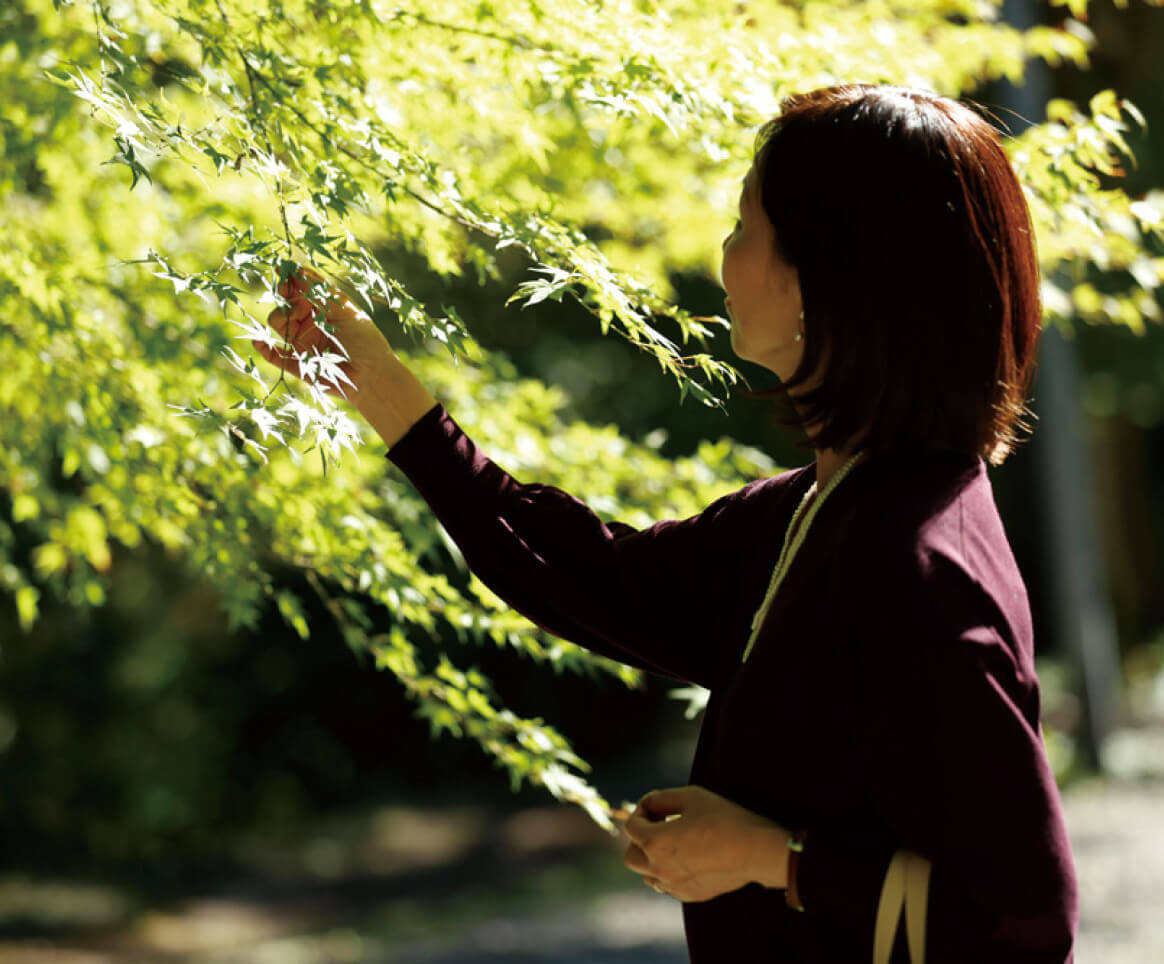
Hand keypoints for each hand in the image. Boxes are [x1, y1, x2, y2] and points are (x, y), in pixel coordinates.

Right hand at [252, 265, 394, 408]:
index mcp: (323, 307)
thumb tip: (296, 269)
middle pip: (285, 302)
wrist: (372, 375)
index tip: (285, 273)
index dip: (290, 279)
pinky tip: (259, 342)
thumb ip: (320, 292)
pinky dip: (264, 347)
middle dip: (285, 296)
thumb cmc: (365, 340)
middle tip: (290, 295)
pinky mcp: (298, 363)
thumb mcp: (345, 311)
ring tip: (294, 318)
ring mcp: (302, 341)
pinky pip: (275, 354)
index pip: (300, 288)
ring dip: (280, 316)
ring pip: (278, 322)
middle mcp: (310, 321)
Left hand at [621, 785, 789, 902]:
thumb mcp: (691, 796)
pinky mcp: (691, 895)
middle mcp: (659, 869)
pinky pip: (668, 886)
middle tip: (661, 825)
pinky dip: (669, 872)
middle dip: (640, 839)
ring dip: (652, 858)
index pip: (631, 827)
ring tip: (673, 843)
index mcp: (655, 843)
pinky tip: (689, 858)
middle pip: (631, 857)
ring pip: (648, 875)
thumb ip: (661, 798)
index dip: (641, 811)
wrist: (755, 850)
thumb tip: (648, 803)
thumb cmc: (723, 819)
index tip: (658, 806)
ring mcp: (675, 886)